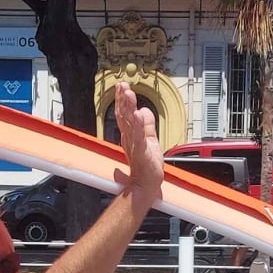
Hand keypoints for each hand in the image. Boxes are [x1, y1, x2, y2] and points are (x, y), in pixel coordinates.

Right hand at [113, 80, 161, 199]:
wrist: (146, 186)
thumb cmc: (147, 168)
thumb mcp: (150, 140)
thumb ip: (148, 125)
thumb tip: (145, 111)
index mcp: (131, 136)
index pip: (124, 115)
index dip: (122, 100)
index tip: (122, 87)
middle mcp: (130, 139)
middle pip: (124, 116)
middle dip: (123, 99)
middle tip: (122, 85)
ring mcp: (135, 145)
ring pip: (130, 123)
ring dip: (128, 108)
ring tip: (128, 94)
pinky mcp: (142, 152)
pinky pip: (139, 137)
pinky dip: (139, 126)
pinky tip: (139, 115)